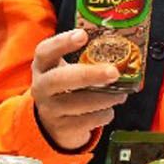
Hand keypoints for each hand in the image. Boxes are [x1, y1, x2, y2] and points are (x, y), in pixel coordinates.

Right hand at [31, 29, 128, 150]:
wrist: (52, 124)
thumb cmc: (65, 89)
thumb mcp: (65, 71)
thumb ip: (84, 60)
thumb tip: (122, 53)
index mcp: (42, 67)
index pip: (45, 51)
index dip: (62, 42)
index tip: (83, 35)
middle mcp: (41, 87)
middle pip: (60, 79)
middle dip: (89, 75)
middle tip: (114, 72)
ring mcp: (50, 110)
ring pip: (80, 103)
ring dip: (106, 98)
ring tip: (121, 94)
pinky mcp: (62, 128)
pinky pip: (89, 120)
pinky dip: (104, 114)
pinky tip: (107, 111)